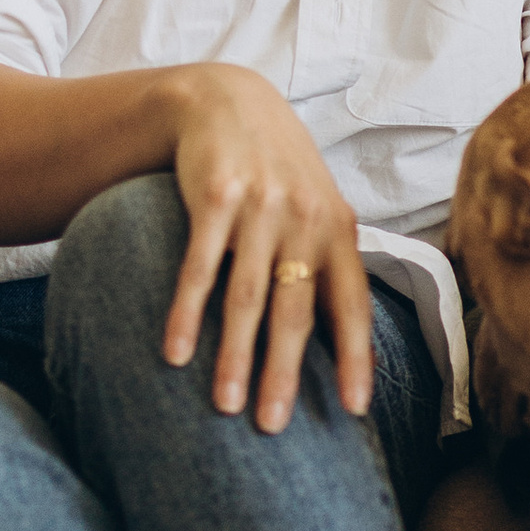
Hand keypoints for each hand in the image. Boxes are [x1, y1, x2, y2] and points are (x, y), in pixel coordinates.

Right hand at [161, 64, 375, 429]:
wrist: (227, 102)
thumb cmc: (280, 173)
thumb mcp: (318, 210)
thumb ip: (331, 267)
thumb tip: (348, 342)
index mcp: (339, 231)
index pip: (352, 306)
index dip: (354, 359)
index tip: (352, 410)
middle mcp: (306, 220)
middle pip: (296, 312)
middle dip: (284, 373)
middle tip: (272, 429)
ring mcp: (260, 208)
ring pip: (247, 297)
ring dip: (234, 356)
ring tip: (224, 406)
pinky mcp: (214, 197)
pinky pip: (198, 266)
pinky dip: (187, 313)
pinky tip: (175, 353)